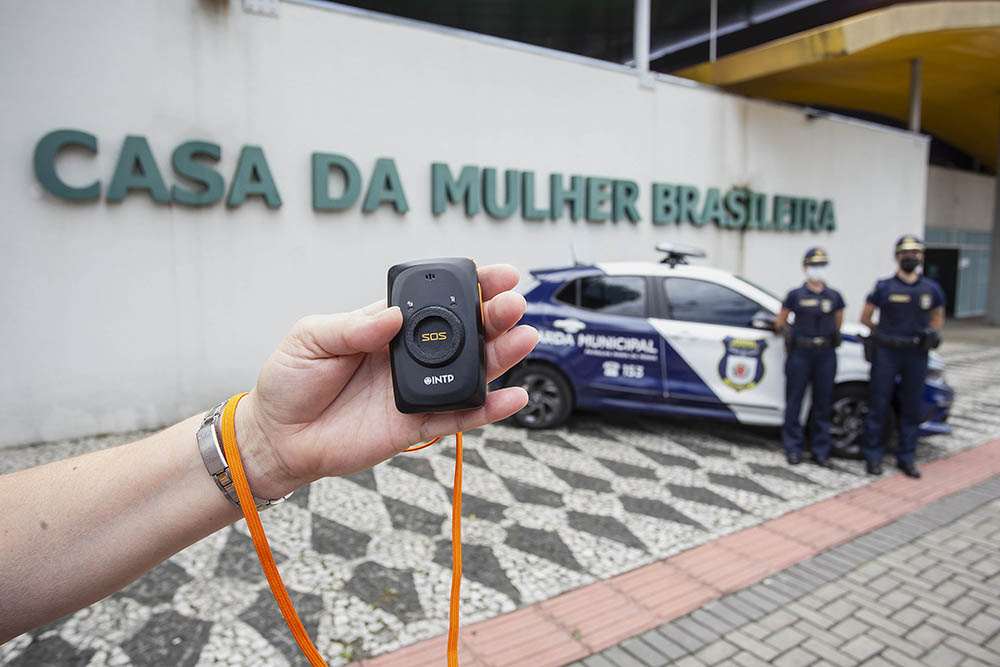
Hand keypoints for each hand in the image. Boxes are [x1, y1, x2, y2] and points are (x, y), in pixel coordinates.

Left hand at [235, 264, 536, 498]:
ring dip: (500, 356)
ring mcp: (417, 391)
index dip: (470, 286)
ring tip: (523, 338)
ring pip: (470, 373)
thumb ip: (353, 326)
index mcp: (388, 326)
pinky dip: (488, 410)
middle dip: (495, 316)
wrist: (278, 437)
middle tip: (513, 305)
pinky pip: (458, 418)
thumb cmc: (291, 382)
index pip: (438, 301)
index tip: (496, 274)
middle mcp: (410, 357)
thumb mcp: (311, 337)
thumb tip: (392, 314)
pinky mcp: (415, 427)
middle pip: (466, 334)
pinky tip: (513, 397)